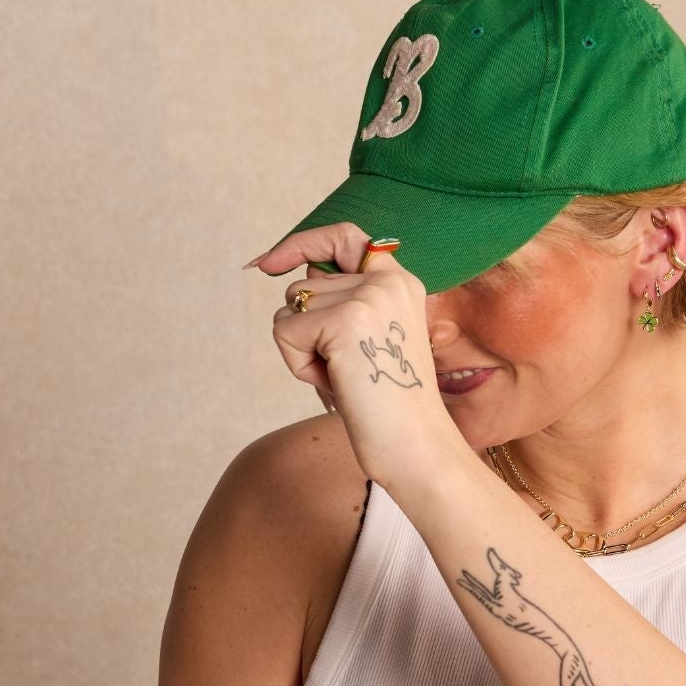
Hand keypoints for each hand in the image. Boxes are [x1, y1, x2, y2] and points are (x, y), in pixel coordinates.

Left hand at [246, 222, 466, 489]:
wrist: (415, 447)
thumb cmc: (387, 408)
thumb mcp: (369, 343)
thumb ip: (342, 304)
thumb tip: (290, 276)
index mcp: (400, 283)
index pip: (344, 237)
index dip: (304, 243)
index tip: (270, 264)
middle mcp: (387, 280)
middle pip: (304, 287)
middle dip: (308, 333)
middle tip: (347, 371)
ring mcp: (368, 297)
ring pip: (291, 309)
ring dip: (303, 351)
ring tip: (344, 378)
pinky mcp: (345, 320)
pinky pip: (286, 331)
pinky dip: (298, 364)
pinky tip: (335, 383)